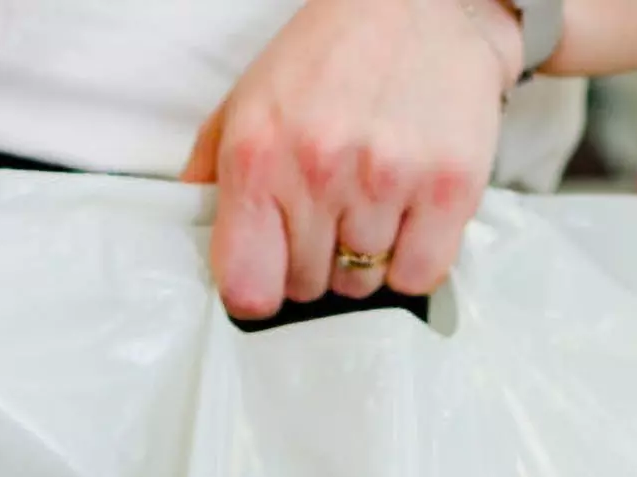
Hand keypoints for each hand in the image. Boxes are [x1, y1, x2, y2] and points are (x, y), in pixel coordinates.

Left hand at [181, 0, 523, 318]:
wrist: (425, 3)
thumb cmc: (333, 56)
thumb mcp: (251, 97)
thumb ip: (212, 167)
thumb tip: (189, 226)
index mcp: (258, 154)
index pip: (247, 288)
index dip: (260, 289)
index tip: (274, 271)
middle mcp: (318, 170)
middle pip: (307, 288)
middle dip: (316, 263)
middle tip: (333, 213)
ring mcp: (386, 181)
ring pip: (363, 285)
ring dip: (366, 259)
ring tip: (373, 203)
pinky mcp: (447, 190)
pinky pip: (417, 276)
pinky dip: (413, 260)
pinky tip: (409, 215)